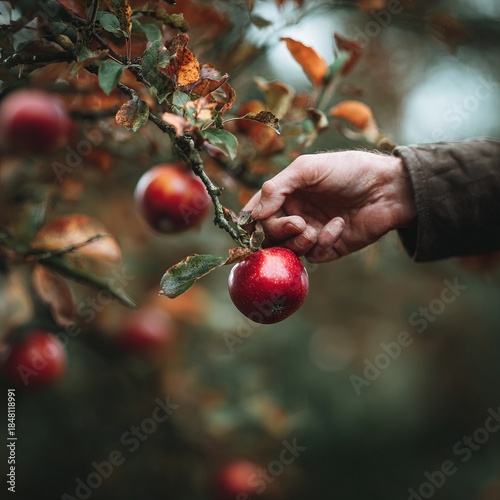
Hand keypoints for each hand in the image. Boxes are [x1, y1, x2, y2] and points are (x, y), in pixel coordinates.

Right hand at [243, 151, 415, 262]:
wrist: (389, 187)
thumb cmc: (349, 170)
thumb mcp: (308, 168)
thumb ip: (277, 188)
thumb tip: (253, 214)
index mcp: (288, 194)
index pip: (259, 211)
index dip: (250, 221)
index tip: (247, 228)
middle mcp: (296, 214)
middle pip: (270, 234)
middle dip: (279, 231)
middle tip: (298, 223)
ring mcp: (313, 232)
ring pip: (289, 249)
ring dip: (299, 241)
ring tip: (314, 228)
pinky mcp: (330, 247)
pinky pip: (315, 256)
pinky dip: (324, 242)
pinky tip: (339, 225)